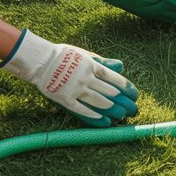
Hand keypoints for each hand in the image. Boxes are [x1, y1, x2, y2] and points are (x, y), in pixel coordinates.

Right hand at [0, 29, 137, 127]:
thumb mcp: (85, 54)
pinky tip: (104, 121)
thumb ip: (103, 62)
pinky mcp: (65, 99)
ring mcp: (75, 89)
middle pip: (109, 92)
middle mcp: (85, 78)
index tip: (134, 94)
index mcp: (91, 65)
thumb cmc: (64, 56)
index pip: (114, 78)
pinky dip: (94, 116)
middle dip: (123, 102)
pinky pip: (81, 110)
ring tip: (121, 116)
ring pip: (98, 102)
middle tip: (132, 109)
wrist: (40, 60)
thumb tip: (122, 65)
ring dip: (112, 110)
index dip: (126, 87)